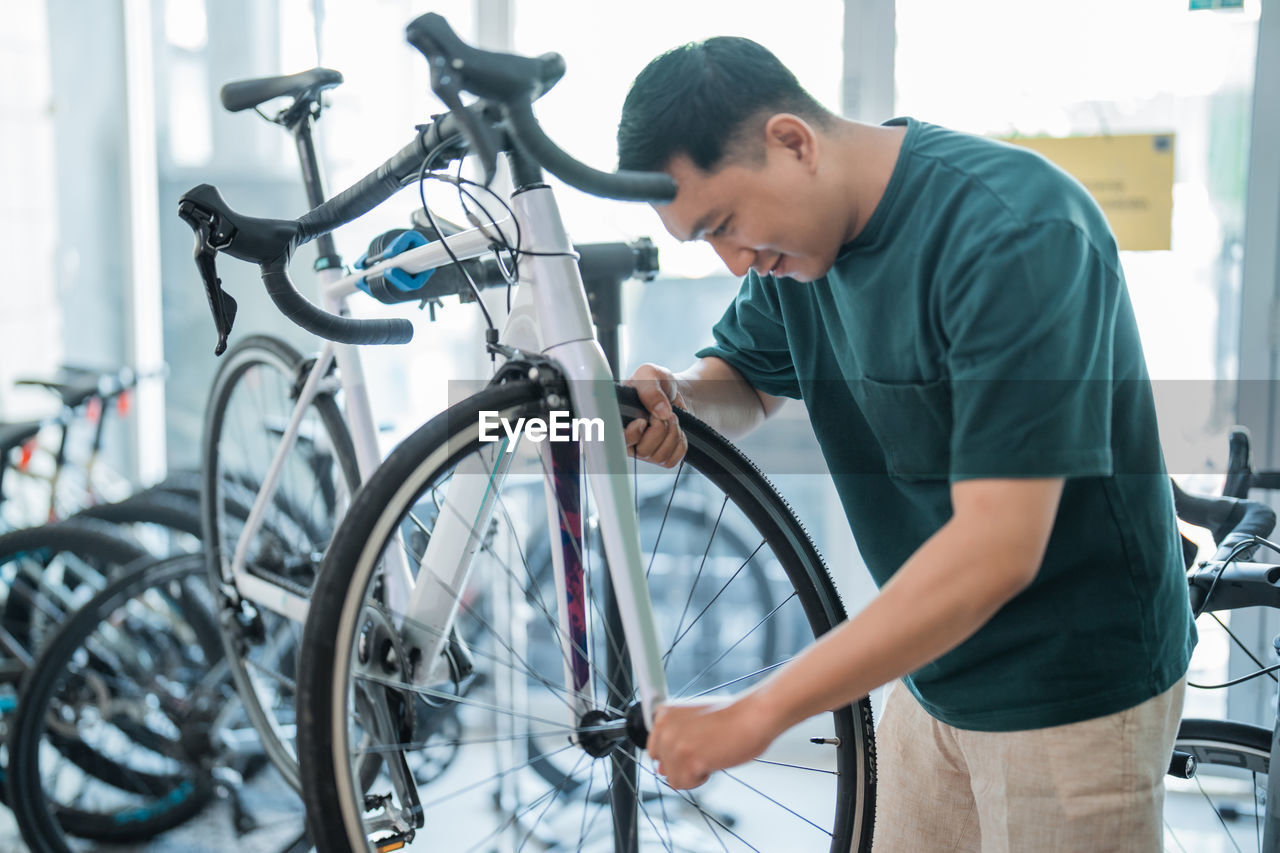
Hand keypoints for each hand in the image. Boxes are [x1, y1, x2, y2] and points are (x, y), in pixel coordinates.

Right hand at [623, 363, 687, 467]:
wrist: (675, 392)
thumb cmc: (656, 384)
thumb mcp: (650, 375)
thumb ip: (650, 389)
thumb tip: (660, 411)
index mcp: (616, 421)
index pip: (615, 442)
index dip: (632, 435)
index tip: (642, 421)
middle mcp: (627, 441)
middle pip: (642, 451)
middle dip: (660, 429)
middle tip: (666, 412)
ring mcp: (644, 452)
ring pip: (659, 457)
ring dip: (673, 435)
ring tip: (672, 417)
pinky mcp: (660, 457)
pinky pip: (672, 461)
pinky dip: (680, 445)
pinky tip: (676, 431)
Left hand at [646, 696, 779, 789]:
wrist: (752, 716)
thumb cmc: (730, 717)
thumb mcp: (693, 721)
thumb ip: (674, 741)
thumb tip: (660, 771)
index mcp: (664, 715)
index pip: (655, 750)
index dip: (676, 754)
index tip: (693, 746)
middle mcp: (664, 728)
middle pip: (662, 766)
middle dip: (682, 764)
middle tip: (705, 749)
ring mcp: (674, 745)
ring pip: (673, 778)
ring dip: (693, 772)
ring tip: (710, 753)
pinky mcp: (688, 761)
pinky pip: (685, 784)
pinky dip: (701, 778)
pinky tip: (713, 760)